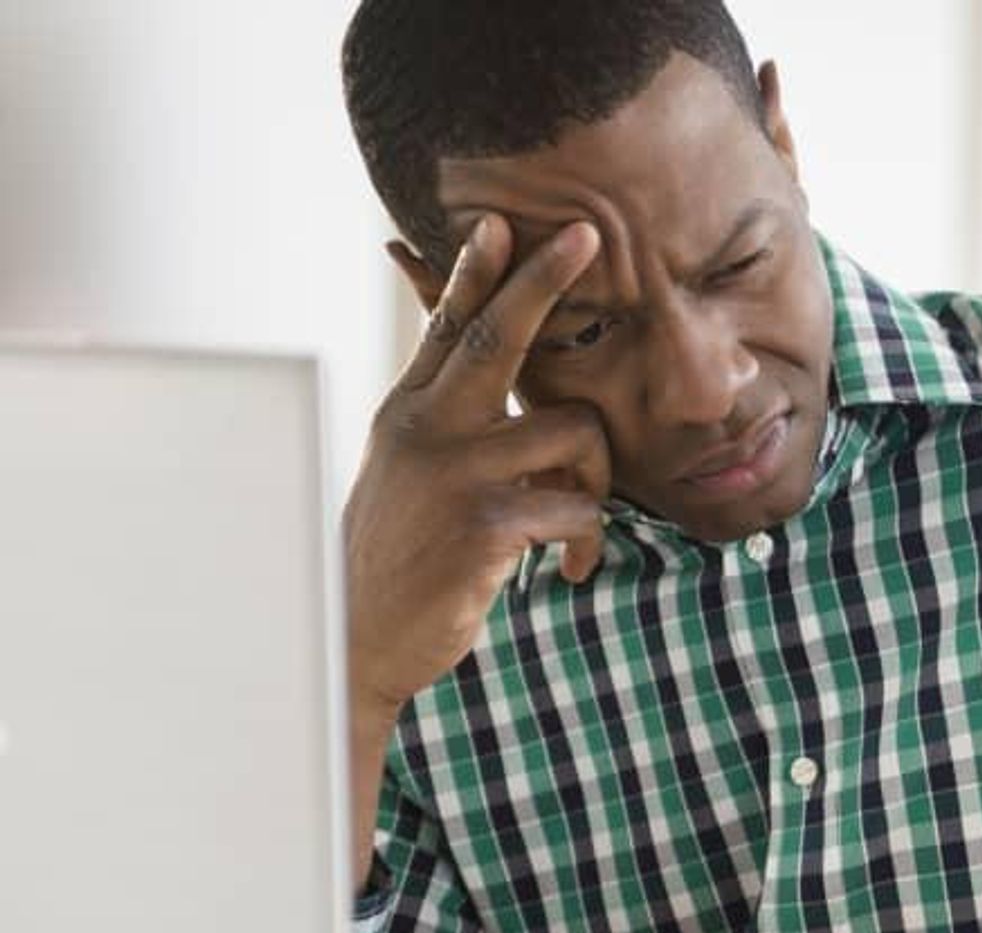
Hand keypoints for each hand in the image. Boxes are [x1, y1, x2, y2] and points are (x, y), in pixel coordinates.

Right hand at [344, 215, 611, 727]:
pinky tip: (569, 570)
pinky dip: (587, 541)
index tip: (501, 222)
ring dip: (597, 481)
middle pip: (500, 336)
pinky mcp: (483, 526)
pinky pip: (576, 507)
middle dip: (546, 282)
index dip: (474, 272)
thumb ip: (443, 426)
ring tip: (578, 529)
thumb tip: (474, 386)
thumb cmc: (403, 558)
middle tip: (587, 235)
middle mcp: (426, 430)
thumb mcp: (409, 476)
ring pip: (573, 431)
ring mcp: (453, 475)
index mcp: (409, 413)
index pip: (447, 328)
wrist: (362, 639)